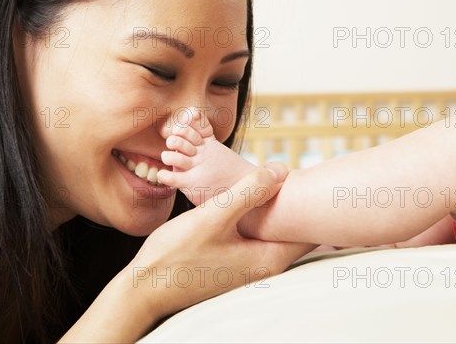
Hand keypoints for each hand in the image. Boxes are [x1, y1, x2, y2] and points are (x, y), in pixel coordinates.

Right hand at [125, 162, 313, 317]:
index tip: (308, 178)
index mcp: (268, 259)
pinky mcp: (234, 261)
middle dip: (292, 202)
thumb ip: (249, 192)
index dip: (310, 203)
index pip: (309, 232)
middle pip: (292, 229)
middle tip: (290, 171)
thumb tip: (281, 169)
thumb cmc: (176, 255)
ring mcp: (248, 265)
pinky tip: (245, 199)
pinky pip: (255, 234)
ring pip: (272, 230)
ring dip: (272, 207)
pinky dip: (256, 216)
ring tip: (270, 179)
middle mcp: (264, 266)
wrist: (145, 286)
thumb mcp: (214, 216)